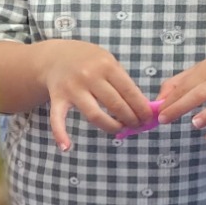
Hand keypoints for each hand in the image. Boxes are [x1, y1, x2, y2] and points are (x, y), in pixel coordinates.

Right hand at [35, 40, 153, 150]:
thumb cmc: (89, 61)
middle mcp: (89, 76)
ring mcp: (72, 88)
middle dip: (130, 119)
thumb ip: (121, 81)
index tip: (148, 118)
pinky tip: (66, 148)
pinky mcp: (57, 98)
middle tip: (137, 125)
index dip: (141, 108)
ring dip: (111, 126)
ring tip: (120, 129)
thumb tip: (141, 106)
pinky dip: (60, 134)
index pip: (129, 91)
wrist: (57, 56)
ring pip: (95, 115)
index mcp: (106, 65)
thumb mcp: (108, 61)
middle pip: (115, 105)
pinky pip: (57, 119)